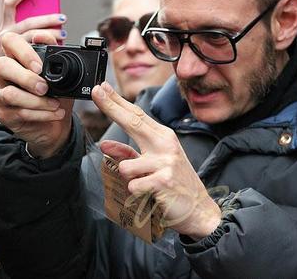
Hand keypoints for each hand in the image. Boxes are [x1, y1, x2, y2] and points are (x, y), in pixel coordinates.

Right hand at [0, 32, 73, 158]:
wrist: (56, 124)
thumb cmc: (56, 96)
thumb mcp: (61, 75)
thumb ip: (54, 54)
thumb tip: (45, 36)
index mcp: (17, 58)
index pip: (8, 40)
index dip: (23, 51)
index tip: (40, 67)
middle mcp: (4, 74)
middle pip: (0, 65)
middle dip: (26, 77)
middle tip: (45, 88)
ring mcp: (1, 94)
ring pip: (9, 93)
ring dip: (37, 101)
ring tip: (56, 104)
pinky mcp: (4, 114)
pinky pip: (19, 112)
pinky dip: (42, 114)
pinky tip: (56, 113)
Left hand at [93, 82, 220, 239]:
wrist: (199, 208)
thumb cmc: (175, 183)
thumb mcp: (152, 165)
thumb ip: (128, 153)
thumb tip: (104, 144)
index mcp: (163, 137)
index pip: (137, 116)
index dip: (118, 102)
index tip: (102, 89)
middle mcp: (165, 144)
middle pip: (133, 122)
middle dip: (112, 106)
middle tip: (97, 92)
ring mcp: (166, 161)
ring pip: (125, 166)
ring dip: (129, 178)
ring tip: (146, 183)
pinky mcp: (163, 180)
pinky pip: (133, 185)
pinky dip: (137, 193)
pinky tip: (152, 194)